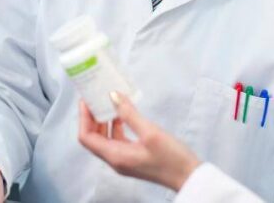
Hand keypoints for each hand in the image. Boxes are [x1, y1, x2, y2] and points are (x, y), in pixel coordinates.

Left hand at [77, 92, 200, 191]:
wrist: (190, 177)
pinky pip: (117, 139)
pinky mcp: (133, 156)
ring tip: (107, 102)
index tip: (86, 99)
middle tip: (94, 97)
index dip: (83, 117)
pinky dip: (115, 126)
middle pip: (93, 137)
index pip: (86, 137)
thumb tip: (112, 96)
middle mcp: (116, 159)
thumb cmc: (172, 158)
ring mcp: (124, 159)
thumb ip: (129, 114)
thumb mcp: (150, 132)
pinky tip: (122, 114)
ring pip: (105, 138)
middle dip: (91, 117)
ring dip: (103, 120)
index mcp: (115, 156)